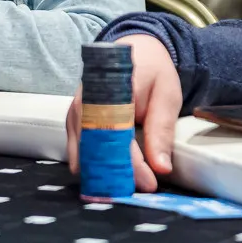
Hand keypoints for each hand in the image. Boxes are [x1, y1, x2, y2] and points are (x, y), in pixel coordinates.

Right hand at [66, 35, 181, 192]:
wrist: (136, 51)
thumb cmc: (153, 73)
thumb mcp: (168, 96)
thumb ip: (162, 131)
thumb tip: (161, 168)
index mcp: (112, 88)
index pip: (117, 134)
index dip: (132, 164)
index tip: (149, 184)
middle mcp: (86, 98)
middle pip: (92, 145)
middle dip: (111, 173)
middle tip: (134, 191)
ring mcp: (76, 108)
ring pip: (80, 148)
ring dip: (98, 171)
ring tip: (120, 188)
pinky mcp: (74, 117)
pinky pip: (76, 145)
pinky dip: (90, 163)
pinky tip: (105, 176)